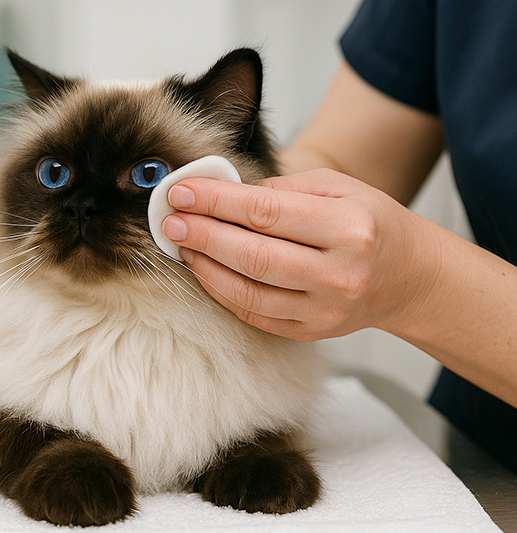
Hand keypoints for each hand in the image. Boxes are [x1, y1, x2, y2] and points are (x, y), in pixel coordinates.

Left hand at [161, 168, 439, 340]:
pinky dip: (222, 291)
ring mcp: (325, 309)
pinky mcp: (311, 331)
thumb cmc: (370, 223)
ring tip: (182, 244)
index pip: (267, 212)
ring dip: (205, 267)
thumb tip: (222, 192)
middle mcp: (339, 273)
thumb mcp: (339, 188)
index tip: (182, 191)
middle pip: (253, 255)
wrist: (408, 277)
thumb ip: (282, 188)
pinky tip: (205, 270)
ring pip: (248, 291)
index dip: (217, 201)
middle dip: (203, 235)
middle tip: (170, 219)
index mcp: (350, 227)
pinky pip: (254, 313)